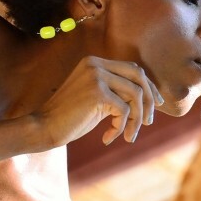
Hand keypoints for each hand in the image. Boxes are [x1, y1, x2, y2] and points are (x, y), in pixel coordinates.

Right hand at [32, 56, 163, 147]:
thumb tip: (152, 97)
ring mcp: (96, 77)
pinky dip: (120, 128)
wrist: (43, 128)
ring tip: (129, 136)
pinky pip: (124, 111)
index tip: (157, 105)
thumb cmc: (71, 117)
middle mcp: (96, 64)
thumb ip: (118, 91)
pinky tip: (108, 138)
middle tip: (148, 122)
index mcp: (96, 62)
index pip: (134, 69)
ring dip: (136, 120)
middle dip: (150, 100)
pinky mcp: (97, 93)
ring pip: (135, 96)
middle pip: (140, 78)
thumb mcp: (98, 98)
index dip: (149, 87)